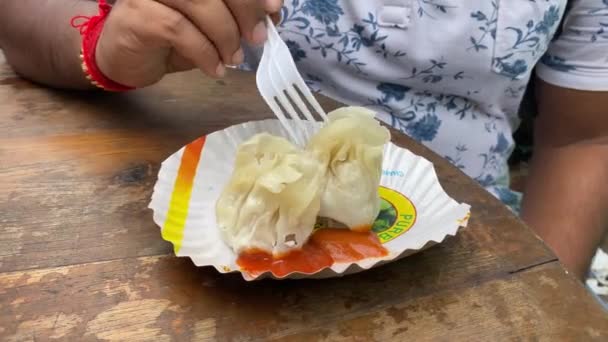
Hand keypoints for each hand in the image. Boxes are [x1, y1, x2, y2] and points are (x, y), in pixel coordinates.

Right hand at [95, 0, 281, 86]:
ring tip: (234, 58)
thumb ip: (239, 13)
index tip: (274, 9)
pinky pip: (180, 30)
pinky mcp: (138, 14)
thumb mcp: (213, 22)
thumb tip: (272, 13)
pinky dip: (205, 53)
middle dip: (245, 10)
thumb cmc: (172, 35)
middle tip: (257, 38)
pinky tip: (214, 68)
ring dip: (225, 35)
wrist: (126, 56)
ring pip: (200, 3)